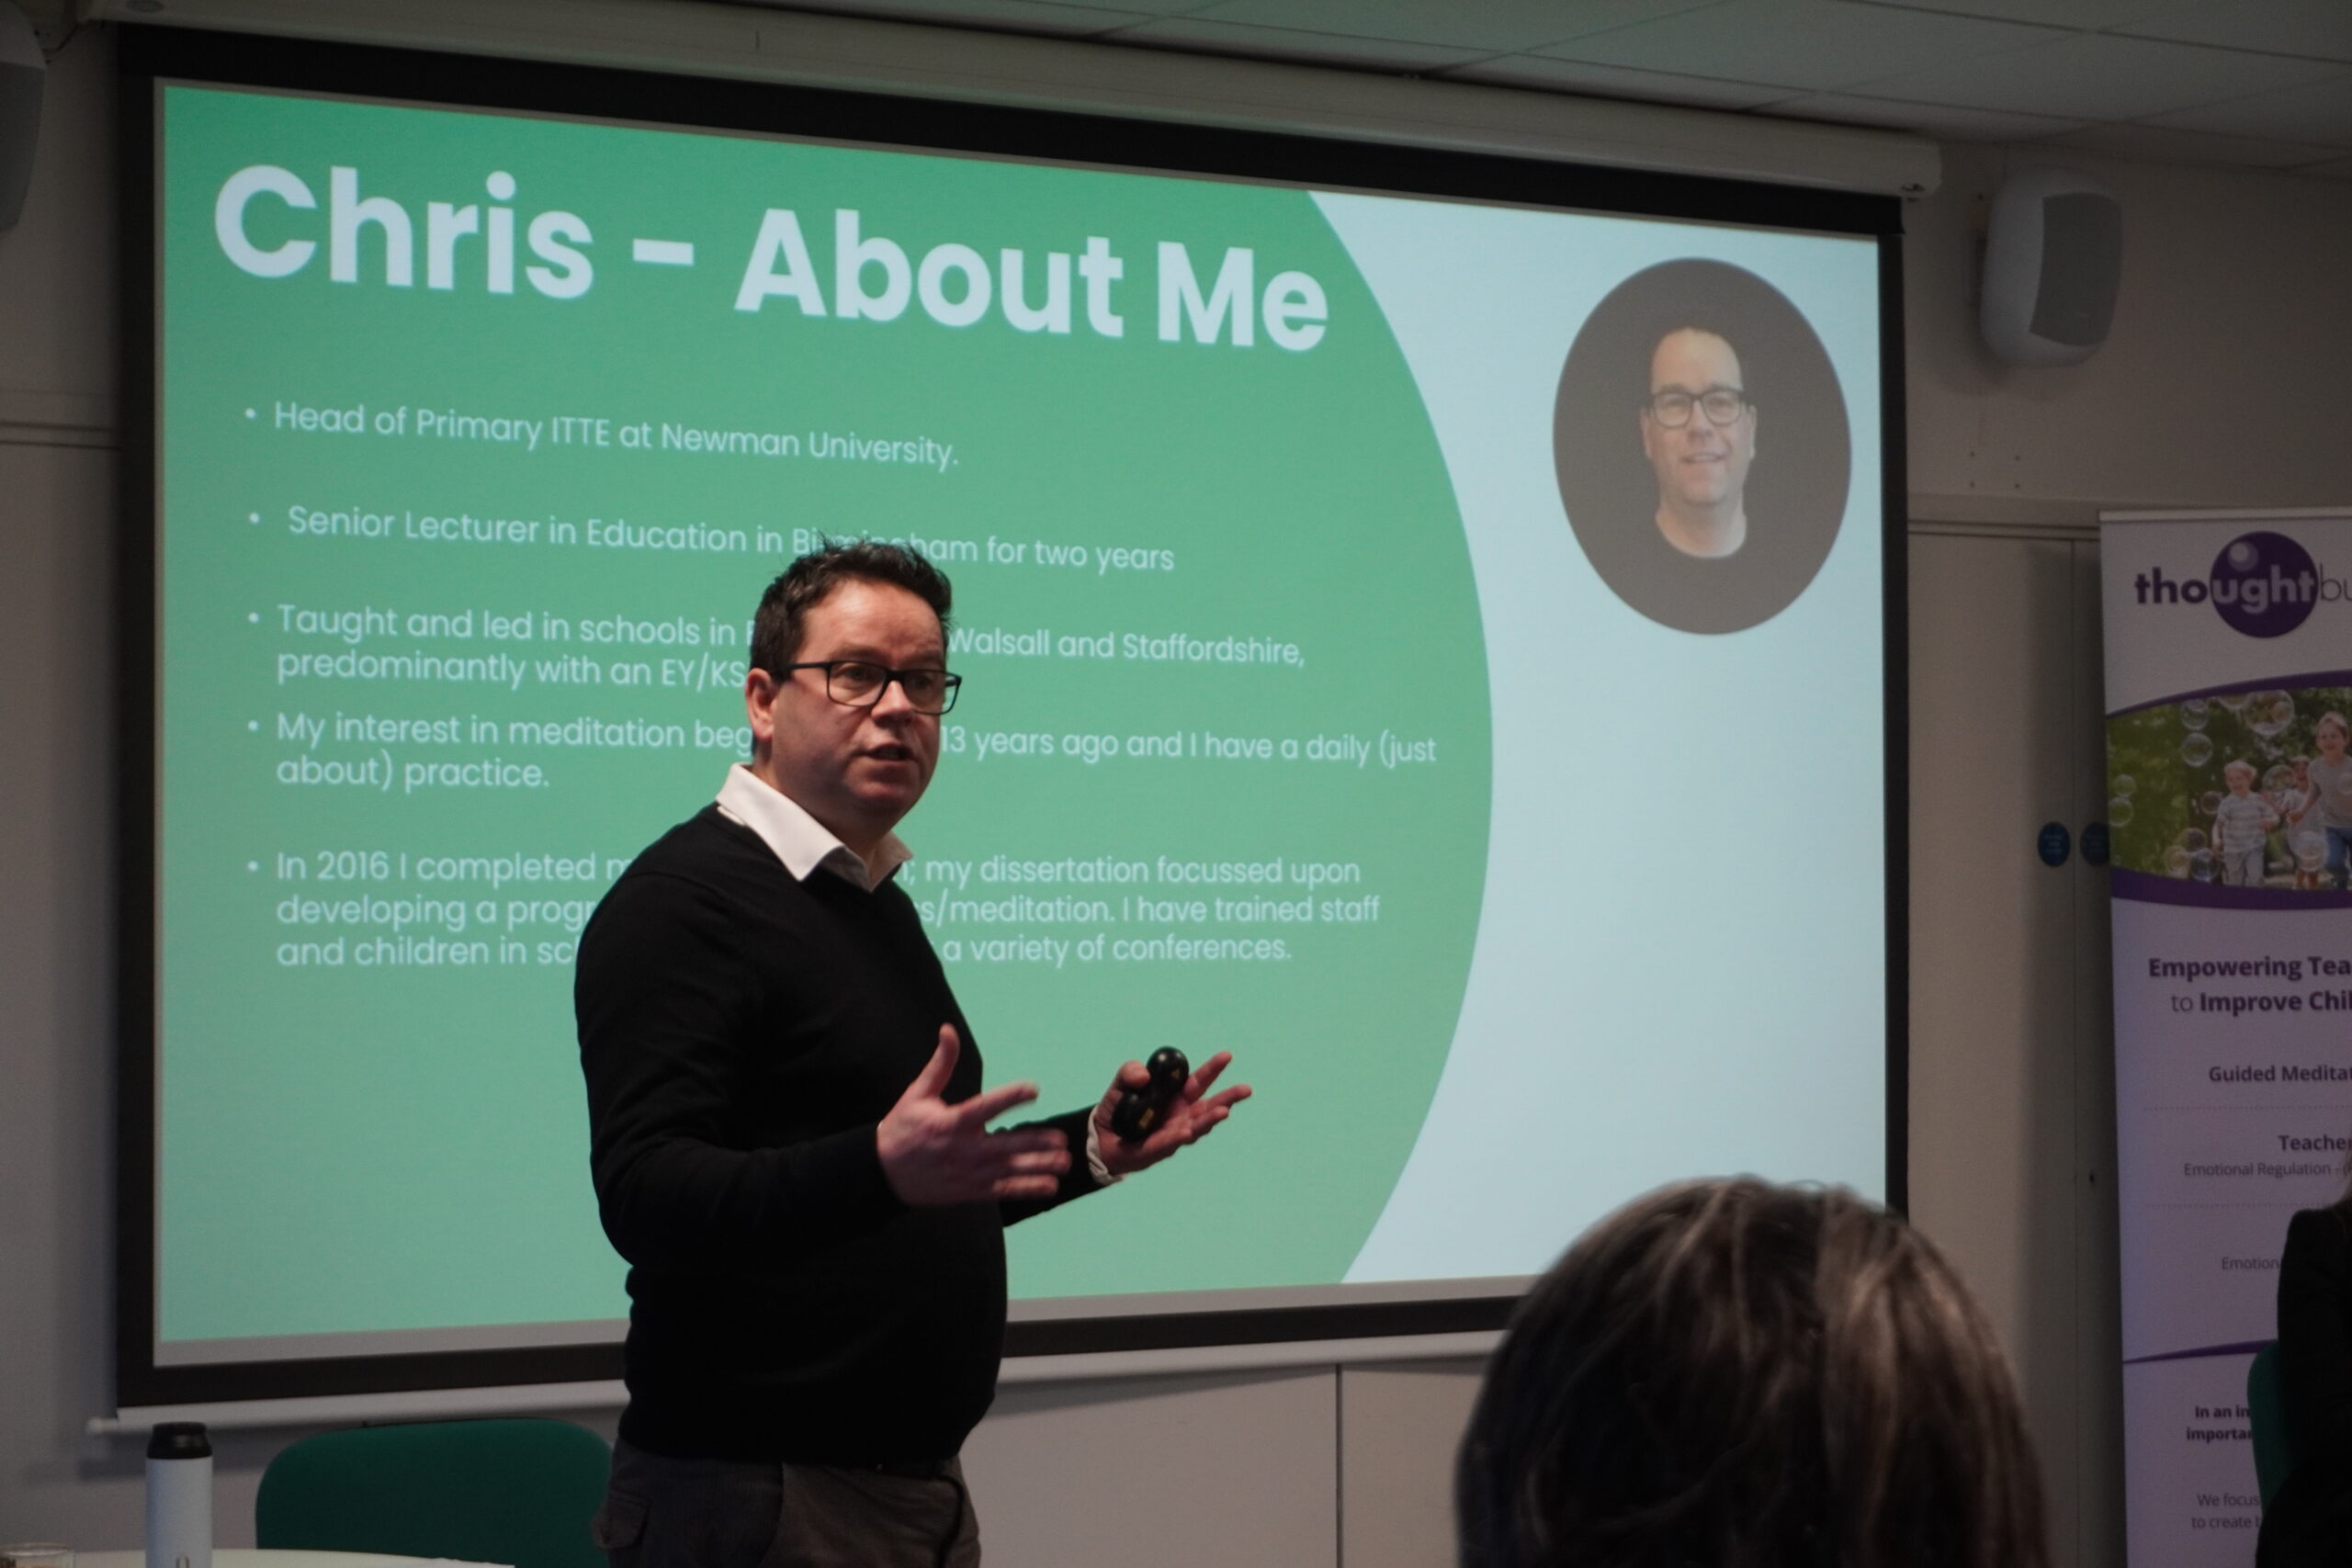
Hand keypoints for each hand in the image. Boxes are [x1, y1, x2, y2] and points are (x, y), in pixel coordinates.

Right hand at [878, 1026, 1070, 1205]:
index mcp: (949, 1123)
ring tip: (1063, 1163)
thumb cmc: (903, 1128)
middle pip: (1004, 1147)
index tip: (1034, 1088)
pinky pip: (1002, 1191)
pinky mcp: (969, 1191)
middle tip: (1061, 1140)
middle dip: (1034, 1144)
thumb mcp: (917, 1093)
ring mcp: (967, 1174)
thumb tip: (948, 1030)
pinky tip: (1049, 1187)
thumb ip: (940, 1064)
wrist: (883, 1173)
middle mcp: (961, 1150)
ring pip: (1008, 1171)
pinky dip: (1026, 1189)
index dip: (1010, 1097)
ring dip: (1037, 1167)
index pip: (984, 1108)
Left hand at [1092, 1050, 1250, 1178]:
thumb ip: (1130, 1072)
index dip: (1213, 1068)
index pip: (1199, 1080)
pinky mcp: (1159, 1149)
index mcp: (1177, 1095)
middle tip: (1246, 1089)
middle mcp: (1181, 1114)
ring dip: (1210, 1120)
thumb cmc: (1118, 1109)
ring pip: (1196, 1126)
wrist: (1101, 1137)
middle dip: (1228, 1098)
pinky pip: (1169, 1142)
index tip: (1227, 1055)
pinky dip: (1179, 1137)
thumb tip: (1143, 1075)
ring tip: (1224, 1112)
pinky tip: (1188, 1132)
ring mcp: (1173, 1133)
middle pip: (1209, 1106)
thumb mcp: (1121, 1084)